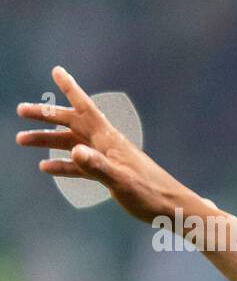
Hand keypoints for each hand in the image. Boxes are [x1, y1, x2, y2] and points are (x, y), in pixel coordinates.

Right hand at [15, 66, 195, 222]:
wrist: (172, 209)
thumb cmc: (150, 195)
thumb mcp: (121, 181)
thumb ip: (97, 166)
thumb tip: (76, 151)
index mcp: (110, 140)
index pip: (86, 109)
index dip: (71, 89)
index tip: (57, 70)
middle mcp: (108, 145)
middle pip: (72, 124)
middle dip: (46, 115)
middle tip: (20, 110)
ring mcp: (108, 159)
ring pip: (72, 144)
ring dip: (48, 141)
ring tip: (21, 140)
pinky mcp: (110, 174)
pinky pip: (81, 165)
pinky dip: (63, 165)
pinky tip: (46, 168)